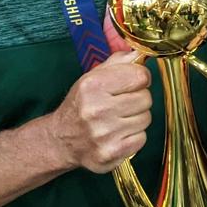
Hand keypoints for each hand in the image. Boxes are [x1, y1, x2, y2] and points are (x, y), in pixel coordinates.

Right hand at [51, 51, 151, 172]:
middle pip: (146, 98)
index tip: (132, 83)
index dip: (140, 78)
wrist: (61, 140)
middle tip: (122, 103)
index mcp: (93, 85)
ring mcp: (104, 134)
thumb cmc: (81, 105)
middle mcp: (97, 110)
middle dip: (138, 99)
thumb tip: (140, 54)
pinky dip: (134, 136)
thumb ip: (118, 63)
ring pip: (146, 119)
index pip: (140, 76)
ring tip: (119, 119)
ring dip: (136, 118)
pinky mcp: (111, 153)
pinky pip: (141, 139)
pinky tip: (118, 134)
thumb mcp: (92, 77)